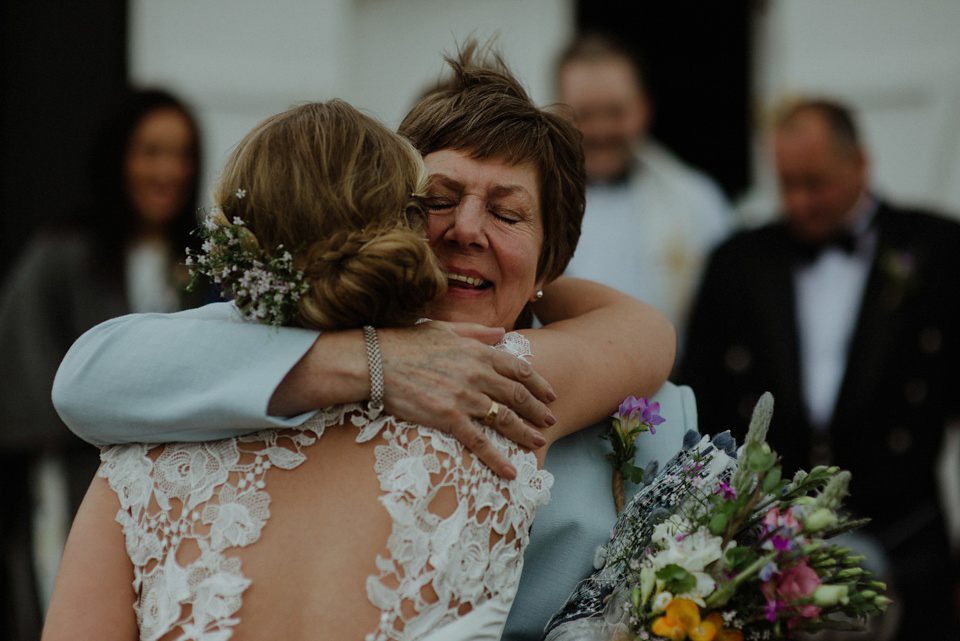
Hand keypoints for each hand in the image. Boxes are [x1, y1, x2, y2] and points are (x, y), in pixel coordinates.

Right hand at [378, 321, 556, 478]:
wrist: (374, 360)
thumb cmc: (404, 342)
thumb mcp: (445, 329)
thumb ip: (477, 331)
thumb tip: (502, 333)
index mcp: (477, 351)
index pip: (518, 369)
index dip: (538, 383)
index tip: (550, 395)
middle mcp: (477, 373)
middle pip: (517, 395)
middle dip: (538, 410)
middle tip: (550, 421)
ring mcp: (464, 397)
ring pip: (505, 418)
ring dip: (525, 433)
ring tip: (538, 443)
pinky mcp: (448, 417)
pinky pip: (480, 442)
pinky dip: (498, 458)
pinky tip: (510, 471)